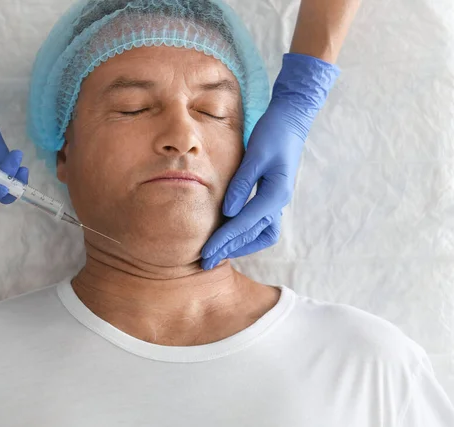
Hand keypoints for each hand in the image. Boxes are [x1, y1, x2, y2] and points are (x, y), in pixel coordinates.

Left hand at [201, 53, 339, 269]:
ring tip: (220, 251)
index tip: (206, 254)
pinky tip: (232, 232)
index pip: (244, 224)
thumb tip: (227, 212)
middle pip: (251, 234)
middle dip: (228, 249)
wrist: (291, 119)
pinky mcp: (272, 194)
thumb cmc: (272, 134)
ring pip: (260, 233)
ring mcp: (277, 199)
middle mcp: (278, 201)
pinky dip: (247, 232)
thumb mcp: (254, 156)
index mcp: (274, 194)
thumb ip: (241, 184)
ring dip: (240, 245)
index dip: (223, 240)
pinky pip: (261, 222)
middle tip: (206, 262)